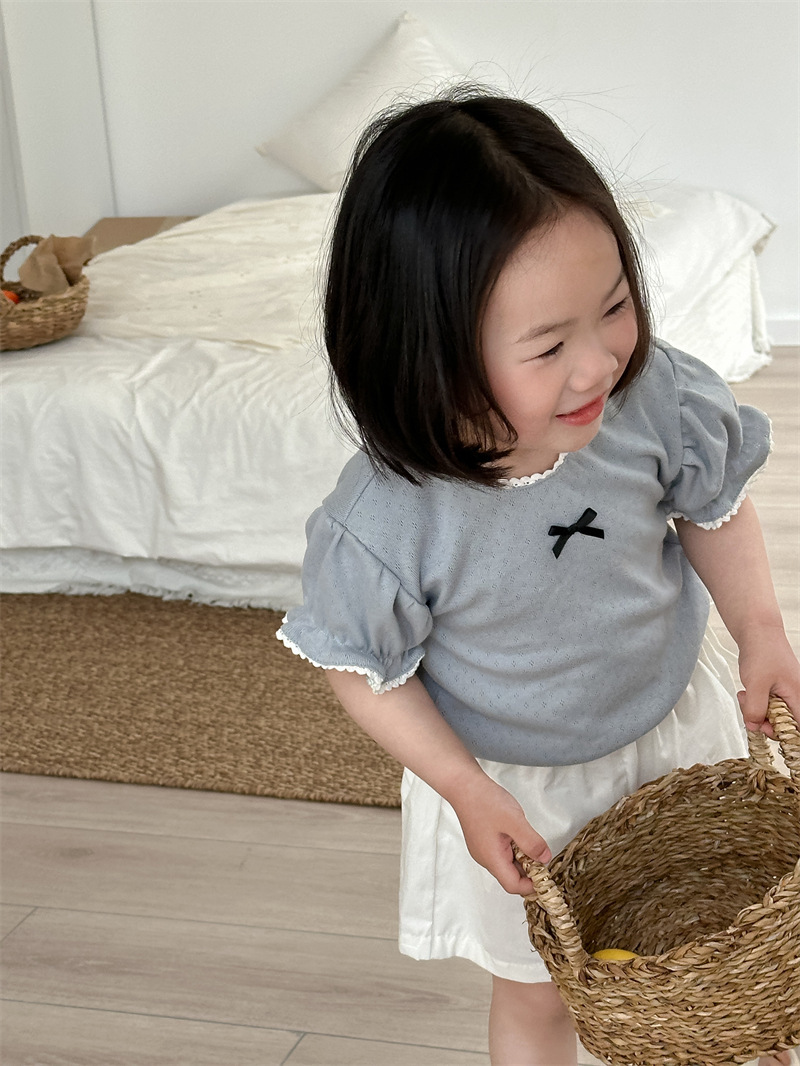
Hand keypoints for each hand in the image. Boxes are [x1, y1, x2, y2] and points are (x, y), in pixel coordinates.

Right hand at [449, 772, 551, 894]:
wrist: (464, 784)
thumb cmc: (485, 802)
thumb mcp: (514, 821)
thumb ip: (531, 842)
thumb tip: (544, 860)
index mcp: (492, 859)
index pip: (513, 886)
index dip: (532, 884)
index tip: (546, 873)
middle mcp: (485, 858)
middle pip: (510, 876)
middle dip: (529, 869)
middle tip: (540, 851)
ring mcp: (482, 849)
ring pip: (507, 863)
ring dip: (522, 856)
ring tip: (528, 837)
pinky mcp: (483, 840)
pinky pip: (502, 852)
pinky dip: (514, 847)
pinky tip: (517, 831)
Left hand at [736, 624, 799, 736]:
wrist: (758, 632)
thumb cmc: (762, 652)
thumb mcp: (756, 684)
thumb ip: (755, 709)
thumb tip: (754, 726)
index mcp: (798, 697)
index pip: (797, 728)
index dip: (782, 733)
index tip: (764, 727)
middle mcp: (796, 696)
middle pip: (783, 723)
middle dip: (763, 719)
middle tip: (750, 709)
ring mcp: (786, 693)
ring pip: (772, 714)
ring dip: (756, 709)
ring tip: (746, 695)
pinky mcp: (777, 689)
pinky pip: (767, 704)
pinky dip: (755, 701)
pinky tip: (747, 691)